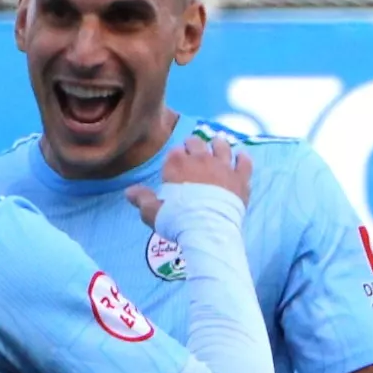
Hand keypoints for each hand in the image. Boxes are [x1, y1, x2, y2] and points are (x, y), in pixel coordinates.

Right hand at [124, 130, 253, 223]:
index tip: (176, 165)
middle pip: (196, 143)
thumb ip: (142, 199)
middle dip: (193, 146)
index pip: (175, 152)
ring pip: (221, 145)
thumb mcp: (153, 212)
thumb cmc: (177, 220)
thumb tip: (129, 192)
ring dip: (217, 144)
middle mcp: (200, 158)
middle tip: (194, 153)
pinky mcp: (240, 177)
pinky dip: (242, 158)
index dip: (175, 157)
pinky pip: (244, 161)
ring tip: (217, 145)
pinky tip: (241, 156)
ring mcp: (222, 165)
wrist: (208, 229)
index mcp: (177, 163)